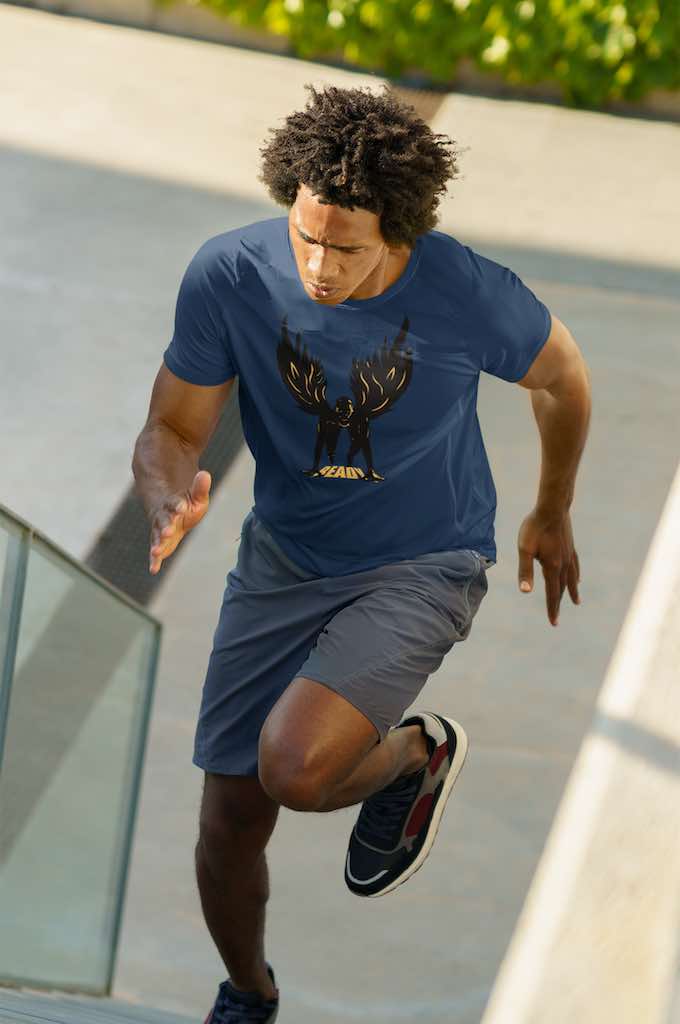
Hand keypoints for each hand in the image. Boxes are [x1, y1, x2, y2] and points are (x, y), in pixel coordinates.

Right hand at [148, 470, 211, 574]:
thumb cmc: (185, 503)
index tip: (182, 507)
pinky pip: (156, 552)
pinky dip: (154, 560)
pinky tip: (153, 570)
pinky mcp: (158, 542)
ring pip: (157, 536)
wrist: (168, 510)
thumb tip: (205, 474)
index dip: (178, 505)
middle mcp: (163, 517)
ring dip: (157, 544)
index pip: (175, 503)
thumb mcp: (195, 496)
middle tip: (168, 531)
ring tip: (156, 551)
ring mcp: (159, 530)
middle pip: (163, 521)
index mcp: (173, 504)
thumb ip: (200, 487)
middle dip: (165, 526)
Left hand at [517, 508, 580, 626]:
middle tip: (556, 619)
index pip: (551, 593)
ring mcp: (569, 555)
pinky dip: (576, 575)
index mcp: (552, 567)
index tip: (553, 622)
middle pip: (561, 588)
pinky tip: (578, 578)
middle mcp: (563, 564)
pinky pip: (575, 566)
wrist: (552, 507)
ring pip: (571, 578)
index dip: (551, 608)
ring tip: (576, 601)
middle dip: (558, 603)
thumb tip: (525, 591)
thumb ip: (525, 570)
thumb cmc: (535, 527)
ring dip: (572, 591)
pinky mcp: (570, 547)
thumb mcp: (524, 549)